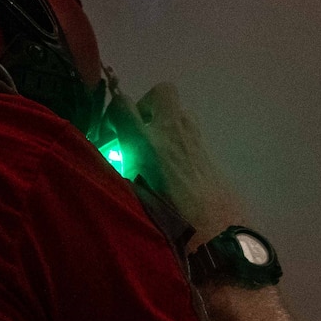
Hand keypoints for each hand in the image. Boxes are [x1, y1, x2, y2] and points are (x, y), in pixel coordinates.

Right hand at [106, 81, 246, 248]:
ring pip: (178, 110)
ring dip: (165, 122)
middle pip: (162, 92)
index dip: (112, 112)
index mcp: (145, 141)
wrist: (212, 227)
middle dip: (147, 104)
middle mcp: (171, 130)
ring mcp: (193, 135)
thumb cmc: (165, 213)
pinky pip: (188, 130)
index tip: (110, 129)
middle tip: (139, 129)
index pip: (121, 105)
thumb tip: (108, 154)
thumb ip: (118, 164)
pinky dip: (177, 138)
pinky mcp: (207, 147)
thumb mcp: (129, 189)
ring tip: (155, 149)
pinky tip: (171, 164)